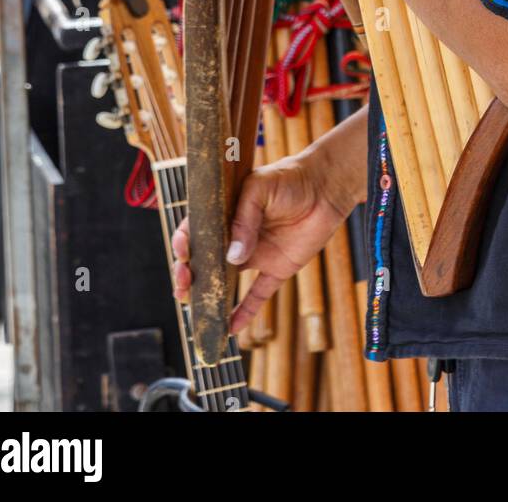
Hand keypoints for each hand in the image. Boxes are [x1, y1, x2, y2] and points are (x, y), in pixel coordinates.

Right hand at [171, 153, 350, 335]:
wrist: (325, 187)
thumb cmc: (289, 178)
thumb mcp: (260, 188)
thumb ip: (244, 219)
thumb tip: (233, 256)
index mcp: (226, 213)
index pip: (196, 231)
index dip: (184, 243)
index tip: (182, 252)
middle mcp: (236, 237)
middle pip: (204, 261)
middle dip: (188, 274)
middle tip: (182, 284)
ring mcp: (255, 254)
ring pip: (226, 281)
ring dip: (210, 296)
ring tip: (198, 311)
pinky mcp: (276, 268)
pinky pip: (258, 295)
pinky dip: (245, 313)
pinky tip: (231, 329)